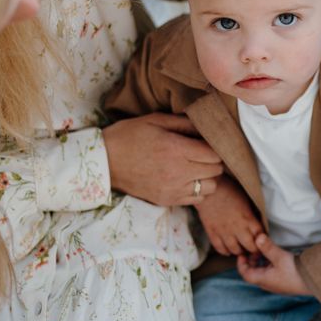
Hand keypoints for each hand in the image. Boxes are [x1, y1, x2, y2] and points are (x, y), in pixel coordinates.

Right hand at [102, 112, 222, 205]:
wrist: (104, 162)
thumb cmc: (129, 136)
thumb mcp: (156, 120)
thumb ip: (183, 122)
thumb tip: (205, 123)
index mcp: (176, 149)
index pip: (214, 153)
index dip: (215, 146)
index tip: (206, 141)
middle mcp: (178, 172)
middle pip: (216, 170)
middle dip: (214, 160)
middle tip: (203, 153)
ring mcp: (173, 189)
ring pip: (210, 187)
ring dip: (208, 176)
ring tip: (197, 167)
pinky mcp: (167, 200)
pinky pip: (196, 199)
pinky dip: (197, 190)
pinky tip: (187, 179)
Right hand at [195, 175, 263, 255]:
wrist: (207, 188)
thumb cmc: (228, 189)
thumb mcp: (246, 200)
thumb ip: (251, 214)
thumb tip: (257, 223)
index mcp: (247, 218)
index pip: (260, 236)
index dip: (263, 241)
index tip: (262, 241)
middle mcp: (237, 228)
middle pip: (249, 247)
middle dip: (253, 249)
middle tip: (253, 248)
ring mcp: (223, 232)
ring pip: (235, 250)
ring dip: (239, 251)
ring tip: (241, 248)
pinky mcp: (212, 233)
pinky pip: (220, 248)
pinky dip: (225, 251)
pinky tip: (228, 249)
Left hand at [237, 234, 310, 296]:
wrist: (313, 281)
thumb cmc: (295, 272)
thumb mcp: (280, 257)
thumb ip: (267, 247)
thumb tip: (257, 237)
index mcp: (263, 280)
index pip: (245, 274)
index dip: (241, 263)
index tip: (241, 253)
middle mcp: (268, 284)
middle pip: (253, 273)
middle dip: (252, 260)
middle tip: (255, 249)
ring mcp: (276, 284)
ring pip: (263, 273)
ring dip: (261, 262)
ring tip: (265, 250)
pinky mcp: (284, 282)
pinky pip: (271, 273)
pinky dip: (269, 264)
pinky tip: (275, 257)